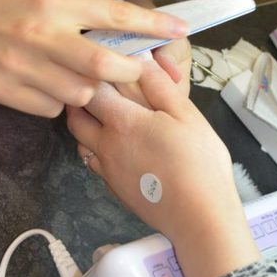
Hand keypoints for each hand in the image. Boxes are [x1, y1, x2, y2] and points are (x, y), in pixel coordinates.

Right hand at [0, 0, 186, 115]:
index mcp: (53, 1)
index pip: (115, 16)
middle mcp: (41, 34)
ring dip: (90, 89)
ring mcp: (22, 67)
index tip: (179, 30)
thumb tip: (119, 30)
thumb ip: (76, 11)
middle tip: (133, 69)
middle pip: (104, 65)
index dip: (152, 26)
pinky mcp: (4, 92)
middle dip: (129, 71)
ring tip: (75, 74)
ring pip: (81, 93)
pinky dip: (59, 101)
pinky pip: (51, 108)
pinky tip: (47, 85)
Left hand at [67, 59, 258, 276]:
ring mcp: (107, 170)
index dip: (93, 72)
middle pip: (76, 116)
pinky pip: (94, 162)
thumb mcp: (186, 115)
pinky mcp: (114, 189)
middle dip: (80, 97)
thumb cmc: (199, 161)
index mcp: (122, 121)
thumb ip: (160, 86)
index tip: (101, 61)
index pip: (92, 88)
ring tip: (105, 114)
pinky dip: (97, 148)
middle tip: (95, 84)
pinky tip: (118, 146)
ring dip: (86, 124)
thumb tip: (141, 60)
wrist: (199, 216)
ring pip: (80, 140)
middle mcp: (105, 144)